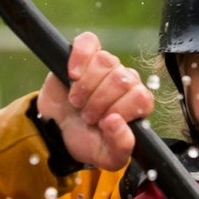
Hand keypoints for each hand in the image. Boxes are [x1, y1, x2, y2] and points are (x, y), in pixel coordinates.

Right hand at [35, 32, 153, 171]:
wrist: (57, 131)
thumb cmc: (86, 140)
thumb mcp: (107, 157)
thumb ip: (120, 147)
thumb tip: (116, 122)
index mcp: (137, 103)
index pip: (141, 97)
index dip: (119, 111)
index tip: (102, 123)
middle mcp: (126, 81)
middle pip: (122, 79)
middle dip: (99, 102)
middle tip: (87, 116)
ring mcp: (106, 66)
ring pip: (105, 62)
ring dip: (86, 86)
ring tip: (77, 101)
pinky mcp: (85, 54)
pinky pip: (88, 42)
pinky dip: (79, 57)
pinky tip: (72, 74)